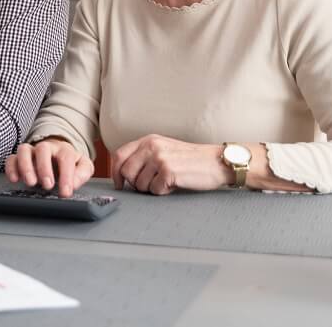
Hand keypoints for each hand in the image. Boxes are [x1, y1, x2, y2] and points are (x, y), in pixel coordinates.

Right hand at [5, 138, 93, 197]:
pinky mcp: (19, 158)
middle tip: (47, 185)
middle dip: (44, 168)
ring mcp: (31, 152)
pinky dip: (11, 168)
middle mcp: (46, 148)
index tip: (65, 192)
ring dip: (26, 166)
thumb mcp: (82, 166)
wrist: (57, 155)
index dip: (66, 176)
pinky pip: (11, 158)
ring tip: (31, 183)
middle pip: (42, 149)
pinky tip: (15, 179)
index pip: (66, 158)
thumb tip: (74, 183)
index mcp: (64, 149)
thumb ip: (82, 173)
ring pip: (24, 150)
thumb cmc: (69, 163)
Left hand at [111, 134, 228, 194]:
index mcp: (148, 140)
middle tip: (151, 184)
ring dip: (151, 188)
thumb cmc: (190, 159)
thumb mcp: (164, 149)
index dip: (115, 172)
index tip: (119, 183)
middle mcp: (151, 146)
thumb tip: (124, 173)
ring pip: (139, 184)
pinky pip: (154, 190)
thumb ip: (144, 155)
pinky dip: (164, 192)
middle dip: (135, 184)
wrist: (215, 161)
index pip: (119, 155)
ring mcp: (159, 158)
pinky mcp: (168, 171)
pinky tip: (175, 184)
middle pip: (126, 172)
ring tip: (167, 181)